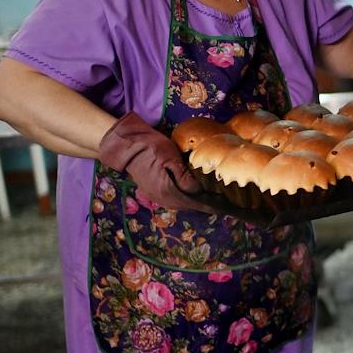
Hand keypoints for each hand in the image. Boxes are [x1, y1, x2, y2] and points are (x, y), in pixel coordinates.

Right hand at [98, 113, 213, 211]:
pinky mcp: (153, 192)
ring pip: (182, 205)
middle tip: (223, 203)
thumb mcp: (170, 157)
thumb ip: (185, 176)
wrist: (127, 146)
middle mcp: (162, 199)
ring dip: (196, 203)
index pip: (194, 202)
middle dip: (206, 205)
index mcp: (168, 191)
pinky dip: (186, 200)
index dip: (210, 205)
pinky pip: (174, 201)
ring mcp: (156, 197)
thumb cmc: (151, 148)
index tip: (225, 206)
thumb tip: (198, 191)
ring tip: (212, 200)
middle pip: (189, 206)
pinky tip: (194, 194)